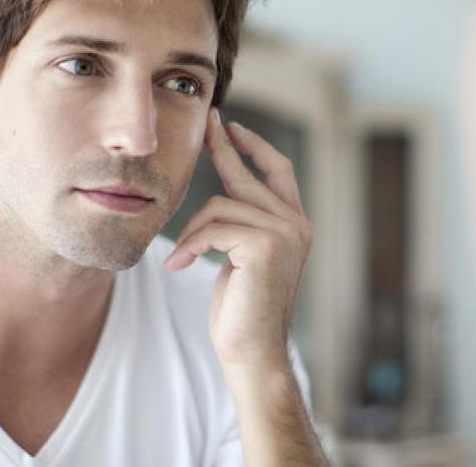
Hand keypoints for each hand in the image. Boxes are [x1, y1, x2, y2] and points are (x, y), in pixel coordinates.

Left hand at [165, 108, 312, 369]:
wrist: (252, 351)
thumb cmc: (241, 311)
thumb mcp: (242, 257)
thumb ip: (241, 225)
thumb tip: (221, 197)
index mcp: (294, 225)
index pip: (278, 171)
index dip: (254, 145)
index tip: (229, 125)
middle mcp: (296, 225)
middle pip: (249, 175)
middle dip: (222, 148)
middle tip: (203, 125)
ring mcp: (285, 234)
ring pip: (221, 206)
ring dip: (191, 232)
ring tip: (179, 257)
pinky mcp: (265, 246)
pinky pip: (214, 228)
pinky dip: (190, 245)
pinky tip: (179, 265)